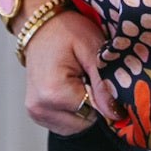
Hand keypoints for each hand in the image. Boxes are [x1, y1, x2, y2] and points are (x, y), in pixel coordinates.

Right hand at [22, 5, 119, 134]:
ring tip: (77, 80)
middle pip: (85, 122)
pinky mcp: (36, 113)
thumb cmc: (66, 31)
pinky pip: (66, 122)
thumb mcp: (92, 49)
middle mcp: (40, 107)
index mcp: (53, 93)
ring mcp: (36, 112)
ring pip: (76, 125)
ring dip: (83, 106)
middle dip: (93, 102)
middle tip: (86, 75)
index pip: (95, 114)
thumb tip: (115, 114)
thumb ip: (105, 85)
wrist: (41, 25)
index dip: (104, 97)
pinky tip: (70, 87)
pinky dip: (73, 108)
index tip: (98, 76)